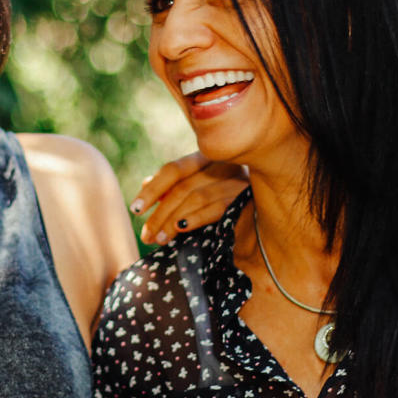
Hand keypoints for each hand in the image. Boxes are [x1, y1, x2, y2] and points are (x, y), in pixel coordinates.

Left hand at [130, 152, 247, 244]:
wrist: (262, 215)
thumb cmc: (223, 201)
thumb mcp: (196, 190)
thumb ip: (173, 186)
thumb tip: (145, 183)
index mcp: (204, 159)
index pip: (173, 170)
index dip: (152, 189)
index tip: (135, 210)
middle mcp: (220, 165)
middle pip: (182, 187)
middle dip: (159, 213)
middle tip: (146, 234)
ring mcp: (234, 181)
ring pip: (196, 198)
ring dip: (173, 220)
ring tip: (159, 239)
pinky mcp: (244, 199)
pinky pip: (216, 208)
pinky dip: (195, 218)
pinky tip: (180, 229)